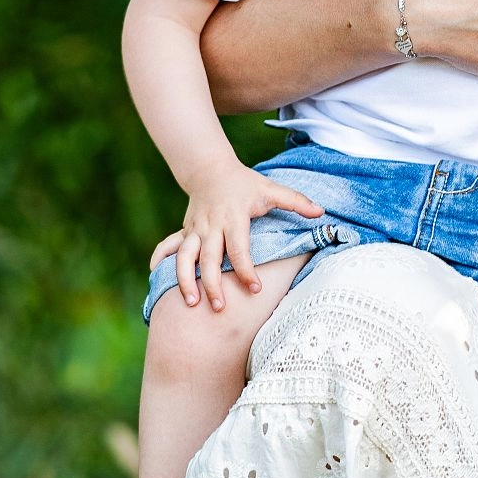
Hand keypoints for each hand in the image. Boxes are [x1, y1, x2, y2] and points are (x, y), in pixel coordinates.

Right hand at [166, 159, 323, 312]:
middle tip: (218, 309)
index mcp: (233, 218)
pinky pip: (168, 246)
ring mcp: (195, 230)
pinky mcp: (185, 231)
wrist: (211, 169)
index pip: (239, 249)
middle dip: (212, 284)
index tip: (255, 289)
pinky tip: (155, 276)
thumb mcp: (271, 189)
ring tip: (190, 303)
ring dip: (184, 279)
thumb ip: (296, 202)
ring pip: (184, 257)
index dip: (246, 270)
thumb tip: (322, 212)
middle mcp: (211, 226)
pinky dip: (160, 259)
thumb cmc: (245, 184)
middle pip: (209, 259)